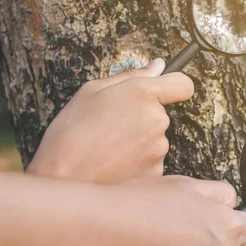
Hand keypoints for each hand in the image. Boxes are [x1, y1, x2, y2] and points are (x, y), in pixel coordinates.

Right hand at [27, 58, 193, 182]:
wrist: (62, 179)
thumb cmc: (71, 133)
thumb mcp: (90, 92)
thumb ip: (130, 76)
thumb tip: (158, 66)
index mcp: (144, 94)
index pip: (183, 84)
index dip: (175, 85)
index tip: (165, 90)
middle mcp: (158, 120)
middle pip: (161, 113)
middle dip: (142, 116)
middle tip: (110, 125)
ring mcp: (159, 148)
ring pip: (155, 138)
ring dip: (138, 140)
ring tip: (107, 147)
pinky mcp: (157, 171)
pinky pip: (150, 160)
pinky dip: (136, 160)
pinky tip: (113, 163)